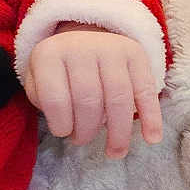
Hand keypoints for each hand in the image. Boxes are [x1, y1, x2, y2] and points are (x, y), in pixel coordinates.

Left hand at [22, 26, 162, 156]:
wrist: (82, 37)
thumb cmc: (58, 70)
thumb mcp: (37, 81)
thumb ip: (44, 102)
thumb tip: (68, 126)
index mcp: (50, 55)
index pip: (55, 98)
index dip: (60, 125)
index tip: (63, 133)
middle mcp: (81, 47)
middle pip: (89, 100)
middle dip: (87, 130)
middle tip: (83, 140)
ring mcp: (111, 48)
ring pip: (118, 98)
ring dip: (118, 133)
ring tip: (114, 152)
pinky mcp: (135, 54)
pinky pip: (145, 90)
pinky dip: (151, 117)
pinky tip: (152, 138)